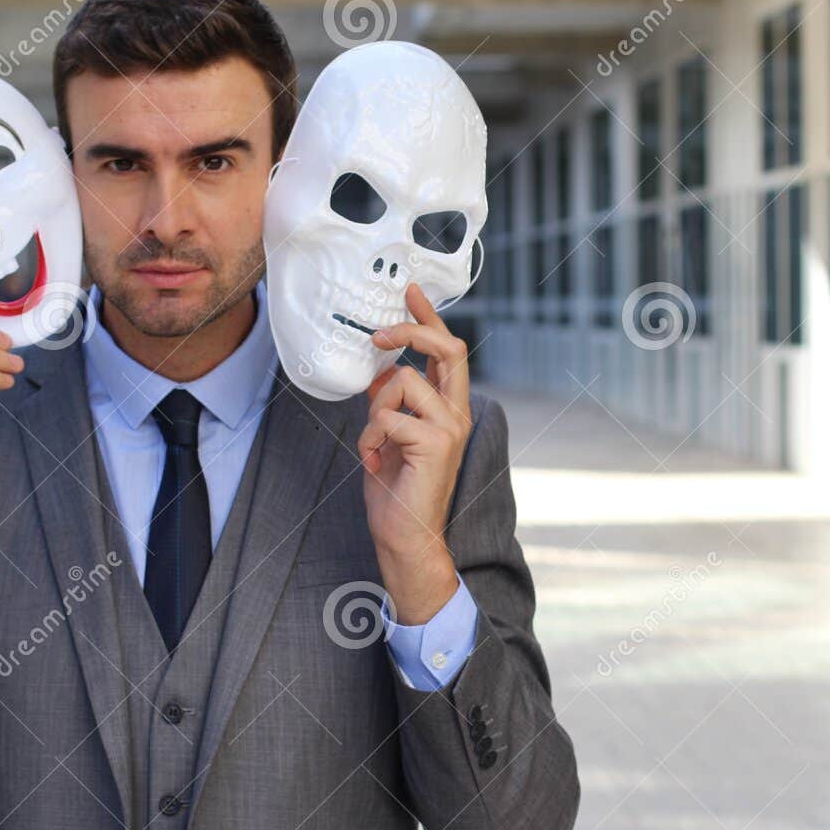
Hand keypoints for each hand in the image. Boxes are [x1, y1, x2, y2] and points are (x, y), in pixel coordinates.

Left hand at [358, 284, 471, 624]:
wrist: (406, 536)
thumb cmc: (398, 491)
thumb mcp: (388, 435)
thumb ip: (391, 403)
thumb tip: (380, 372)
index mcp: (449, 409)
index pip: (446, 352)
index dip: (429, 318)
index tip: (412, 292)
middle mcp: (457, 414)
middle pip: (446, 348)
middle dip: (411, 329)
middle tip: (380, 331)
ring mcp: (450, 428)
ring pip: (402, 381)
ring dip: (375, 409)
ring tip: (376, 443)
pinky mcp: (436, 443)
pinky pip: (388, 415)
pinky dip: (372, 436)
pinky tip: (377, 460)